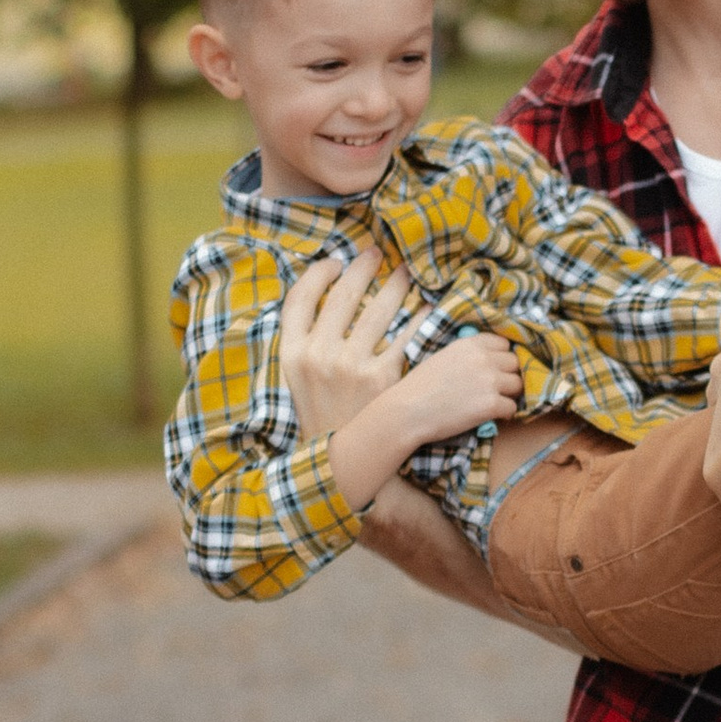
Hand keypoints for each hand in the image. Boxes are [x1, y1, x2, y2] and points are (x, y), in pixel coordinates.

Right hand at [281, 247, 417, 441]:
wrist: (340, 467)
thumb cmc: (322, 420)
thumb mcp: (297, 383)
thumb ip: (305, 345)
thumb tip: (324, 303)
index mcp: (292, 353)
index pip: (300, 297)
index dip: (318, 273)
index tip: (335, 262)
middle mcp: (319, 355)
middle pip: (343, 294)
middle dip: (364, 266)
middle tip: (377, 254)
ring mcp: (351, 366)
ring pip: (379, 309)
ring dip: (397, 285)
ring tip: (408, 274)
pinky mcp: (384, 379)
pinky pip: (407, 337)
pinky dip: (420, 319)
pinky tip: (428, 309)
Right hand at [383, 330, 524, 451]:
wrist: (407, 411)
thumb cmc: (419, 386)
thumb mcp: (443, 356)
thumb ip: (467, 354)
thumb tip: (488, 360)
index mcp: (470, 344)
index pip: (504, 344)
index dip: (502, 358)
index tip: (495, 369)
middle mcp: (483, 358)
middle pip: (515, 363)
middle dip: (508, 375)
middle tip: (497, 388)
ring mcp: (489, 381)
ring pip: (518, 385)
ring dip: (509, 394)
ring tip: (495, 402)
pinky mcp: (491, 404)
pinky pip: (513, 408)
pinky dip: (505, 414)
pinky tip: (491, 416)